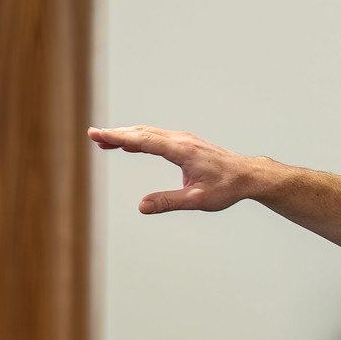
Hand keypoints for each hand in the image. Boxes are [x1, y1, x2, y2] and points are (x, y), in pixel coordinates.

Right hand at [89, 125, 266, 214]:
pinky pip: (157, 138)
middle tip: (93, 136)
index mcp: (181, 150)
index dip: (118, 137)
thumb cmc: (225, 188)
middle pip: (142, 133)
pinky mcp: (186, 144)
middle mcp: (180, 140)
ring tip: (104, 141)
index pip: (143, 140)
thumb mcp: (197, 200)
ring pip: (148, 133)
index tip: (98, 135)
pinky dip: (139, 139)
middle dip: (116, 134)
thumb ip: (168, 202)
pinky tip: (129, 144)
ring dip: (126, 135)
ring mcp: (183, 140)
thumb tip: (142, 207)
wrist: (247, 176)